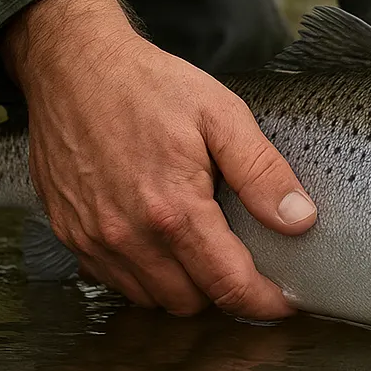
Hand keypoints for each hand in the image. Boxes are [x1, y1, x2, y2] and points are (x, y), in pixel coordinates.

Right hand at [2, 0, 316, 317]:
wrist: (72, 66)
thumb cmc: (149, 85)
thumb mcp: (221, 115)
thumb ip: (262, 172)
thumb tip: (300, 221)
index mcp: (173, 209)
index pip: (228, 286)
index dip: (264, 304)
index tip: (285, 303)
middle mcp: (129, 235)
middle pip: (191, 303)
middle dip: (224, 293)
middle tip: (246, 265)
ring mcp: (94, 239)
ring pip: (152, 300)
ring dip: (184, 288)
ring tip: (204, 252)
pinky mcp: (70, 235)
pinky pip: (114, 281)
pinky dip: (143, 276)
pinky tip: (160, 243)